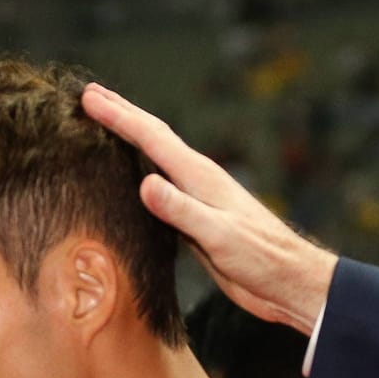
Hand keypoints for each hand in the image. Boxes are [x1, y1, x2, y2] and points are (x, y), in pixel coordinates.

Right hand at [81, 83, 337, 334]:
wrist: (290, 282)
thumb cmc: (262, 259)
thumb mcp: (219, 237)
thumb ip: (182, 210)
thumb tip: (145, 182)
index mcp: (201, 177)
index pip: (151, 137)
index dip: (118, 116)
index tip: (88, 97)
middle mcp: (198, 180)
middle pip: (154, 138)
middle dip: (122, 115)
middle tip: (90, 95)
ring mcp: (199, 199)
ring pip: (157, 159)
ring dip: (131, 138)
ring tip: (108, 124)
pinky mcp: (199, 222)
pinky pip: (163, 188)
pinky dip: (143, 172)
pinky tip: (136, 177)